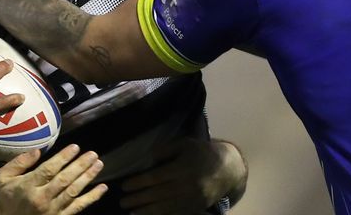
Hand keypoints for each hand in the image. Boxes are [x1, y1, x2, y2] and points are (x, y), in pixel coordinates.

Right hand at [0, 145, 107, 214]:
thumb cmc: (7, 197)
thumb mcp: (3, 177)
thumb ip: (18, 162)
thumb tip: (37, 151)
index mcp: (28, 186)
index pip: (49, 170)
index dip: (63, 158)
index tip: (75, 147)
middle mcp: (42, 198)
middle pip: (65, 180)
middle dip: (80, 165)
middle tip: (93, 154)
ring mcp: (52, 210)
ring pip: (74, 192)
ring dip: (88, 178)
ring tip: (98, 164)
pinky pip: (79, 207)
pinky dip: (92, 197)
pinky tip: (102, 188)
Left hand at [119, 138, 246, 214]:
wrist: (227, 169)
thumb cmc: (201, 153)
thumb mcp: (184, 144)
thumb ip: (165, 149)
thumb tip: (148, 158)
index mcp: (182, 168)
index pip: (155, 177)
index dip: (138, 183)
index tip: (125, 186)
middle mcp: (187, 185)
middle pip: (158, 194)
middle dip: (139, 199)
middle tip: (123, 202)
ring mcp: (192, 199)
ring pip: (166, 207)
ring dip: (146, 211)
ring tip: (131, 212)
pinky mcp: (196, 207)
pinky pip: (176, 213)